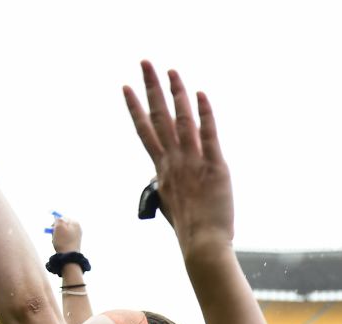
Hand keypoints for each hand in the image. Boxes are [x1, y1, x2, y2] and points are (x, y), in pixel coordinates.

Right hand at [51, 217, 82, 252]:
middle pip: (63, 225)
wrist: (69, 256)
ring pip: (62, 232)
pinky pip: (64, 239)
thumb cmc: (63, 241)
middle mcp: (78, 228)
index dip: (55, 222)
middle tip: (54, 234)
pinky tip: (60, 245)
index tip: (52, 227)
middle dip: (56, 229)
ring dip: (57, 235)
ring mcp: (76, 236)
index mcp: (75, 223)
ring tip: (57, 241)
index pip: (63, 217)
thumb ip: (58, 219)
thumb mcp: (58, 227)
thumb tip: (58, 217)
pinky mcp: (74, 242)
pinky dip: (60, 240)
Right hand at [123, 61, 234, 248]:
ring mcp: (193, 163)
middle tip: (145, 63)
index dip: (135, 107)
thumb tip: (157, 178)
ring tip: (171, 71)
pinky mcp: (215, 167)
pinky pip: (209, 136)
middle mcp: (173, 162)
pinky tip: (200, 95)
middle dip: (151, 88)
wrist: (202, 243)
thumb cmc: (188, 228)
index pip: (145, 131)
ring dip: (177, 93)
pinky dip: (205, 114)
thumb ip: (162, 185)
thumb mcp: (168, 203)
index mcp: (161, 170)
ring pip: (182, 121)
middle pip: (158, 117)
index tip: (126, 86)